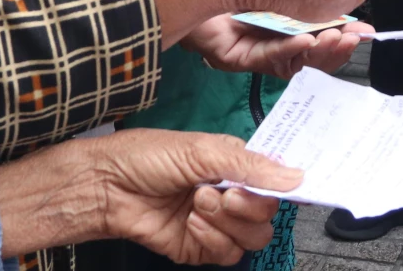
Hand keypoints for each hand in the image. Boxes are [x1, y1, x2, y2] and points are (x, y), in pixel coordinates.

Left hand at [0, 129, 301, 260]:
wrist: (107, 186)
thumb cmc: (149, 156)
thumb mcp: (203, 149)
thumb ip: (250, 164)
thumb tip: (295, 176)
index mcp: (235, 165)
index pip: (276, 181)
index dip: (284, 186)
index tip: (288, 187)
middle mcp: (230, 194)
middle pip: (268, 214)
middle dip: (250, 205)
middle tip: (225, 194)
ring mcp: (216, 223)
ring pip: (252, 238)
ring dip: (228, 222)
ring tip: (199, 203)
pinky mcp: (199, 247)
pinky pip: (226, 254)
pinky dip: (212, 239)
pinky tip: (191, 222)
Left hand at [183, 15, 371, 78]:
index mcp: (289, 29)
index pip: (323, 42)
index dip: (346, 40)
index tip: (367, 32)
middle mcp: (275, 46)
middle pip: (313, 59)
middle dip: (336, 51)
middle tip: (353, 38)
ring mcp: (257, 55)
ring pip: (293, 63)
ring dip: (317, 53)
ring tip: (335, 38)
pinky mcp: (236, 58)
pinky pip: (266, 56)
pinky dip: (287, 49)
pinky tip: (303, 39)